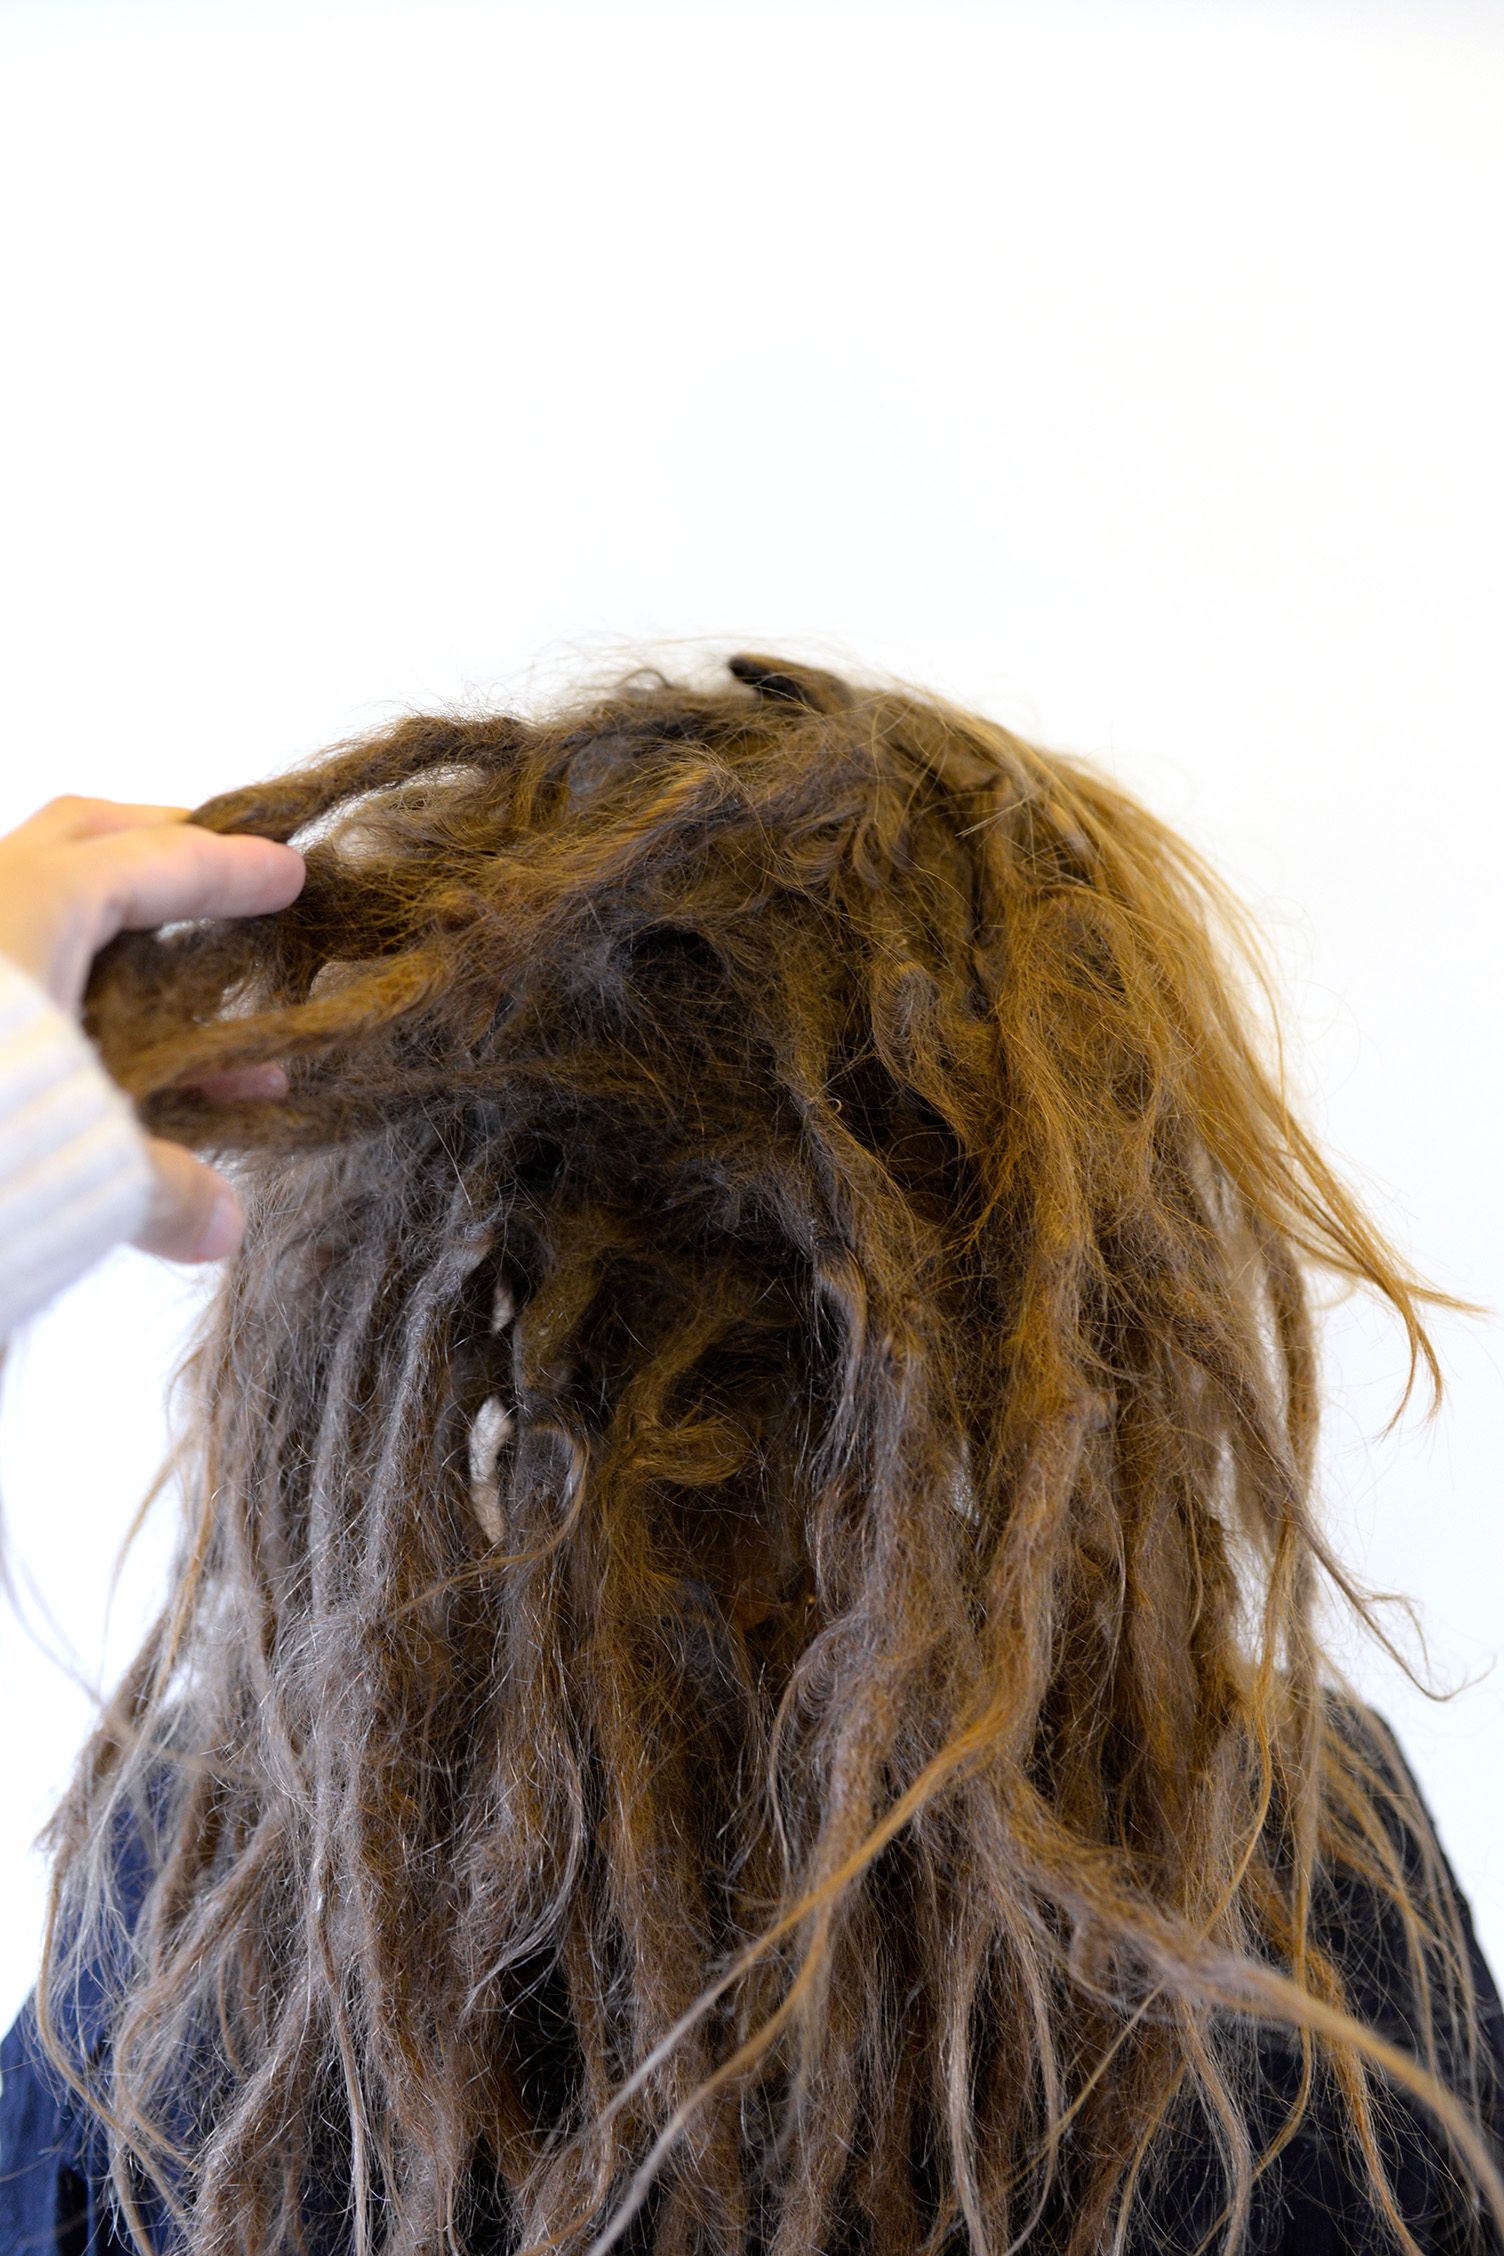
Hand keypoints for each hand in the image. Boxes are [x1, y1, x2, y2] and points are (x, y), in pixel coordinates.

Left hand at [0, 795, 304, 1263]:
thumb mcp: (72, 1151)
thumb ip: (157, 1184)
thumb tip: (219, 1227)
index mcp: (24, 905)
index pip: (151, 861)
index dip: (229, 870)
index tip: (288, 874)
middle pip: (82, 838)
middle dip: (158, 849)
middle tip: (224, 873)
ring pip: (41, 907)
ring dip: (122, 944)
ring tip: (197, 1005)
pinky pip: (14, 970)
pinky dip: (69, 992)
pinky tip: (113, 1056)